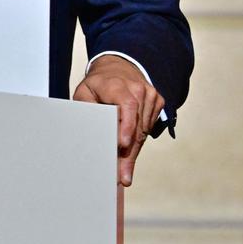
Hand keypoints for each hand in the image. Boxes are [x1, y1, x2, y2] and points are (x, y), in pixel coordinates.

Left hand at [73, 55, 164, 186]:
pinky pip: (149, 128)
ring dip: (133, 151)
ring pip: (143, 131)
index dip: (127, 126)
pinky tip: (129, 151)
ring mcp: (151, 95)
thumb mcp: (84, 91)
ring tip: (123, 171)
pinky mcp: (158, 102)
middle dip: (129, 153)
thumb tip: (90, 130)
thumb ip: (86, 108)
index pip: (126, 105)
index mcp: (117, 84)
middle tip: (122, 176)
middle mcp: (138, 89)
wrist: (118, 67)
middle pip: (136, 126)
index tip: (123, 144)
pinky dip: (138, 141)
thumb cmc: (98, 84)